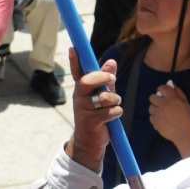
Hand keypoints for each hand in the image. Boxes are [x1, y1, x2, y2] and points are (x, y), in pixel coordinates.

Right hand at [66, 47, 122, 171]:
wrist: (89, 141)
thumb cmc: (97, 115)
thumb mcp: (102, 95)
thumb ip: (107, 80)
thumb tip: (112, 62)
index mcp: (82, 89)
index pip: (77, 72)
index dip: (75, 60)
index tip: (73, 48)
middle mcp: (79, 96)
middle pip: (88, 81)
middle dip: (103, 78)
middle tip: (112, 79)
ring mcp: (83, 109)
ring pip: (104, 98)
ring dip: (115, 100)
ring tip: (114, 105)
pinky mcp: (90, 121)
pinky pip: (110, 112)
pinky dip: (116, 113)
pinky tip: (113, 117)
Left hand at [147, 82, 189, 142]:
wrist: (185, 133)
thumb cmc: (186, 117)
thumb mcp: (185, 103)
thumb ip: (178, 92)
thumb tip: (171, 85)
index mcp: (171, 98)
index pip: (161, 88)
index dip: (161, 90)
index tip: (163, 93)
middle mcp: (163, 104)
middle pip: (152, 97)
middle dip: (156, 100)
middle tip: (161, 104)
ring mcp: (158, 113)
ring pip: (150, 108)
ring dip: (155, 110)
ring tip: (162, 114)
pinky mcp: (155, 122)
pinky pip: (151, 117)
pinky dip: (155, 119)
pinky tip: (161, 121)